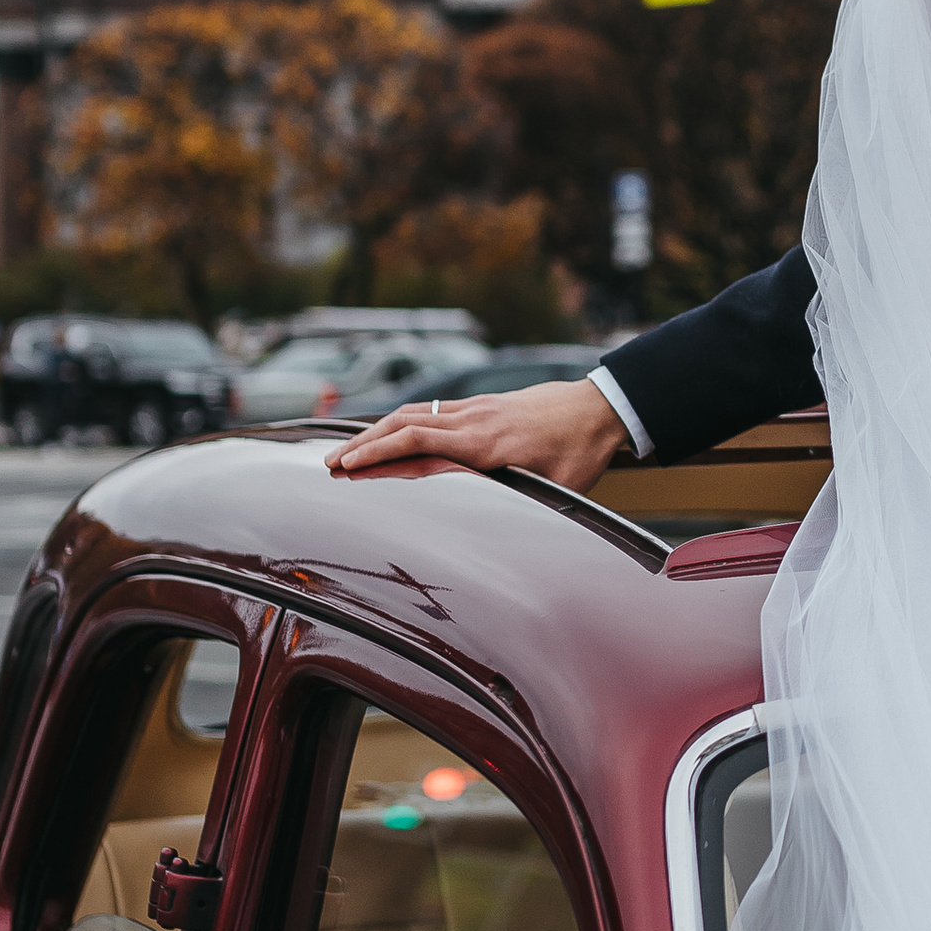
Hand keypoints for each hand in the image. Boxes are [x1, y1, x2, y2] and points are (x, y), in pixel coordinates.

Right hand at [328, 378, 631, 488]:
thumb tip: (484, 526)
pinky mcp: (483, 405)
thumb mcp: (551, 487)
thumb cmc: (580, 453)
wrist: (601, 408)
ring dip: (378, 431)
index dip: (377, 454)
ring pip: (414, 414)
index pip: (416, 441)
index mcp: (484, 443)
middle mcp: (473, 420)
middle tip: (329, 463)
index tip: (345, 466)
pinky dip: (403, 421)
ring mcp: (476, 408)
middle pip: (403, 424)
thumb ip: (513, 498)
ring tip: (350, 450)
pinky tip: (392, 432)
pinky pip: (433, 410)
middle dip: (363, 444)